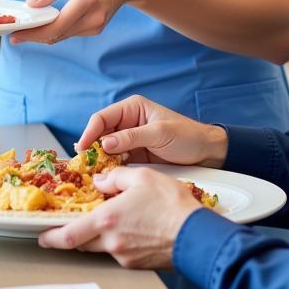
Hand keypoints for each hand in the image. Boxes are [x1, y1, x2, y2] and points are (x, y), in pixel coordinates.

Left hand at [11, 0, 141, 44]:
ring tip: (25, 27)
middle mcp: (93, 17)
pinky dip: (54, 30)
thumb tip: (32, 3)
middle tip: (13, 33)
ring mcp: (96, 26)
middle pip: (57, 35)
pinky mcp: (95, 28)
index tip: (15, 34)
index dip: (34, 33)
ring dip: (42, 33)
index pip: (57, 25)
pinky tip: (44, 22)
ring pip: (62, 36)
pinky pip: (69, 33)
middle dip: (33, 35)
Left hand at [38, 167, 200, 268]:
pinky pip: (120, 251)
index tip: (41, 235)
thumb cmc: (172, 205)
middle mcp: (112, 242)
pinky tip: (130, 228)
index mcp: (107, 220)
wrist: (196, 234)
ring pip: (101, 247)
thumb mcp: (142, 177)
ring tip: (109, 220)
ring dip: (99, 236)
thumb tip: (101, 180)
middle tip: (69, 227)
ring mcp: (125, 256)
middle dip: (73, 235)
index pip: (68, 235)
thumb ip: (116, 177)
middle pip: (82, 243)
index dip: (51, 237)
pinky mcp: (138, 264)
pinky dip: (118, 240)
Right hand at [75, 94, 227, 167]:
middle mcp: (127, 122)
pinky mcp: (134, 157)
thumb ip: (132, 137)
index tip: (81, 149)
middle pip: (100, 134)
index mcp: (132, 108)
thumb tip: (105, 144)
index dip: (89, 132)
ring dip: (99, 162)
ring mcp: (130, 141)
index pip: (103, 118)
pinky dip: (109, 170)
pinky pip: (116, 162)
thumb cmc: (187, 136)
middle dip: (91, 149)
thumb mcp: (159, 134)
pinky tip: (106, 179)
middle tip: (83, 166)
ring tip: (91, 175)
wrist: (206, 153)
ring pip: (105, 150)